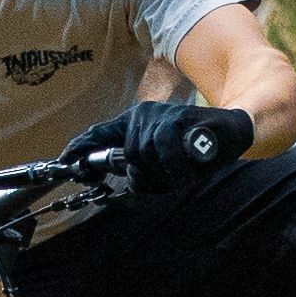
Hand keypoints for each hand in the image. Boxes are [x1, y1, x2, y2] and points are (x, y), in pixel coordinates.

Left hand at [59, 99, 253, 197]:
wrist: (232, 131)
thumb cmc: (194, 150)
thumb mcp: (162, 162)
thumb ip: (141, 170)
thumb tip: (127, 181)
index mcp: (136, 123)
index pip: (100, 133)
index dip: (80, 148)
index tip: (63, 162)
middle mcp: (143, 115)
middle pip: (129, 156)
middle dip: (147, 173)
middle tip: (171, 174)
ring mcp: (160, 116)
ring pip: (145, 156)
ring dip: (165, 171)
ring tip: (183, 167)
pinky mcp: (177, 121)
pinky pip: (165, 153)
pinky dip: (177, 167)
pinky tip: (188, 167)